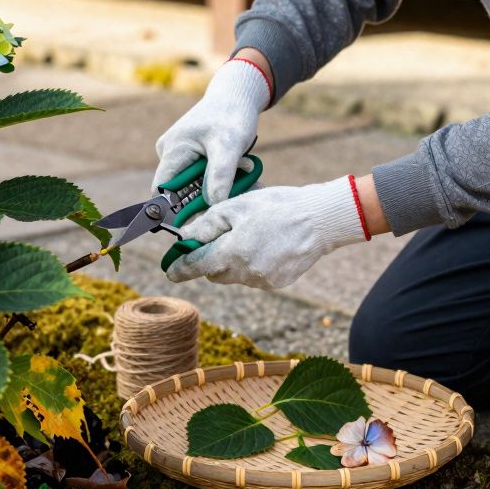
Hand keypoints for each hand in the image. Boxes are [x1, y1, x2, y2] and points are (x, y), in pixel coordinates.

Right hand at [153, 58, 270, 202]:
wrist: (236, 95)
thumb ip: (220, 175)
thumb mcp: (229, 146)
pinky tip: (236, 162)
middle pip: (182, 190)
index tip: (202, 216)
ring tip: (242, 165)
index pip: (162, 190)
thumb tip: (213, 204)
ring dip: (217, 182)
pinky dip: (219, 174)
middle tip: (238, 180)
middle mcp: (169, 152)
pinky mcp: (189, 154)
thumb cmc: (231, 116)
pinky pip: (200, 174)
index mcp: (172, 150)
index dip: (176, 208)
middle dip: (208, 192)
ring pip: (194, 183)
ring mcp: (178, 153)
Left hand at [167, 176, 369, 289]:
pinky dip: (252, 263)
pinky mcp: (277, 283)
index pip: (196, 266)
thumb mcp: (236, 206)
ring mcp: (263, 280)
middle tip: (219, 237)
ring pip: (235, 275)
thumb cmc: (277, 207)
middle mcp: (245, 273)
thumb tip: (186, 237)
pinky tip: (266, 244)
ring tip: (250, 235)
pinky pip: (254, 276)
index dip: (180, 268)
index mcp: (232, 253)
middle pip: (215, 272)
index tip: (170, 270)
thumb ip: (207, 224)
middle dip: (211, 258)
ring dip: (233, 260)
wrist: (319, 220)